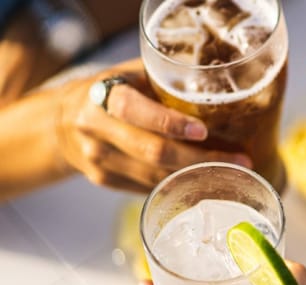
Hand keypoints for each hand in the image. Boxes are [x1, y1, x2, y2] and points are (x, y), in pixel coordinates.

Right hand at [55, 58, 251, 192]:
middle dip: (201, 158)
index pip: (137, 111)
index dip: (171, 123)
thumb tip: (220, 81)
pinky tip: (204, 179)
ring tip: (233, 170)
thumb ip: (166, 78)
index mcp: (104, 96)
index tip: (204, 131)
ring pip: (156, 175)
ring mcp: (98, 160)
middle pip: (154, 152)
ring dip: (197, 175)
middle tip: (240, 159)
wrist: (64, 121)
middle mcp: (96, 129)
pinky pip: (149, 187)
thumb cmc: (114, 91)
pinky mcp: (105, 180)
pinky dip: (179, 183)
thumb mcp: (133, 74)